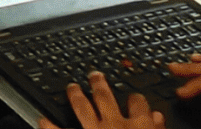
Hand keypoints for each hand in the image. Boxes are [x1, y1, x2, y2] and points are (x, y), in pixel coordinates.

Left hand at [37, 73, 162, 128]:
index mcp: (140, 126)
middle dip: (99, 85)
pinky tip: (43, 120)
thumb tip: (158, 117)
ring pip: (82, 107)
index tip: (134, 98)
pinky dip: (50, 126)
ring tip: (72, 87)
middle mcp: (115, 124)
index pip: (138, 104)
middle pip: (105, 98)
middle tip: (94, 76)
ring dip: (76, 95)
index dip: (135, 99)